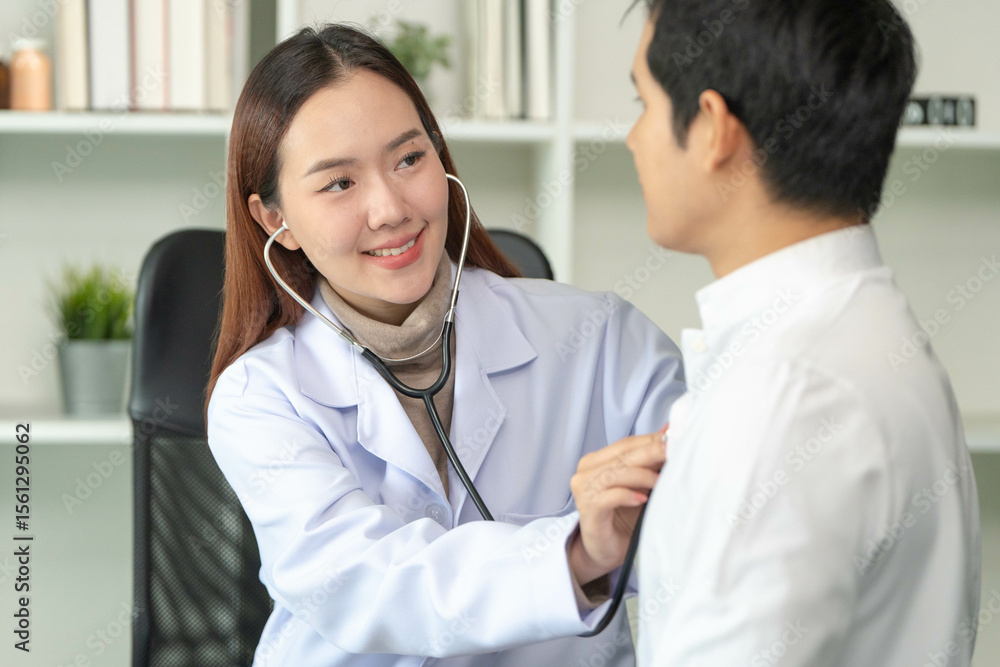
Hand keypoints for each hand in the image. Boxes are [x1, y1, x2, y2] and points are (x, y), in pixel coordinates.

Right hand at [568, 428, 667, 584]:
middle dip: (652, 452)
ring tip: (662, 482)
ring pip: (616, 474)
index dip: (650, 440)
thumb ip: (649, 462)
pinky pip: (609, 496)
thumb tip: (669, 434)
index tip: (675, 436)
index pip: (626, 444)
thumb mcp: (639, 485)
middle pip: (623, 456)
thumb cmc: (622, 516)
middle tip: (674, 451)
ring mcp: (584, 489)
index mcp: (596, 460)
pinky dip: (628, 495)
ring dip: (643, 476)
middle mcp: (586, 471)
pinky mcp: (587, 508)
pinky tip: (642, 499)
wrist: (604, 549)